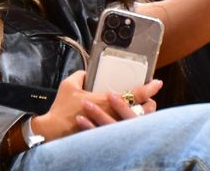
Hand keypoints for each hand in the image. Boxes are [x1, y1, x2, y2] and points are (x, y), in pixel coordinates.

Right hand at [32, 71, 161, 140]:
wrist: (53, 131)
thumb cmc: (61, 109)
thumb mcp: (68, 86)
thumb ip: (80, 75)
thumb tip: (86, 73)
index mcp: (106, 100)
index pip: (134, 94)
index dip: (148, 88)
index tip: (157, 83)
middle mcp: (111, 115)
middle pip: (140, 111)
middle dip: (149, 105)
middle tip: (152, 99)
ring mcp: (108, 127)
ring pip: (133, 122)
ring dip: (141, 116)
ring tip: (146, 110)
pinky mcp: (103, 136)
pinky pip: (121, 131)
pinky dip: (128, 126)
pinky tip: (128, 123)